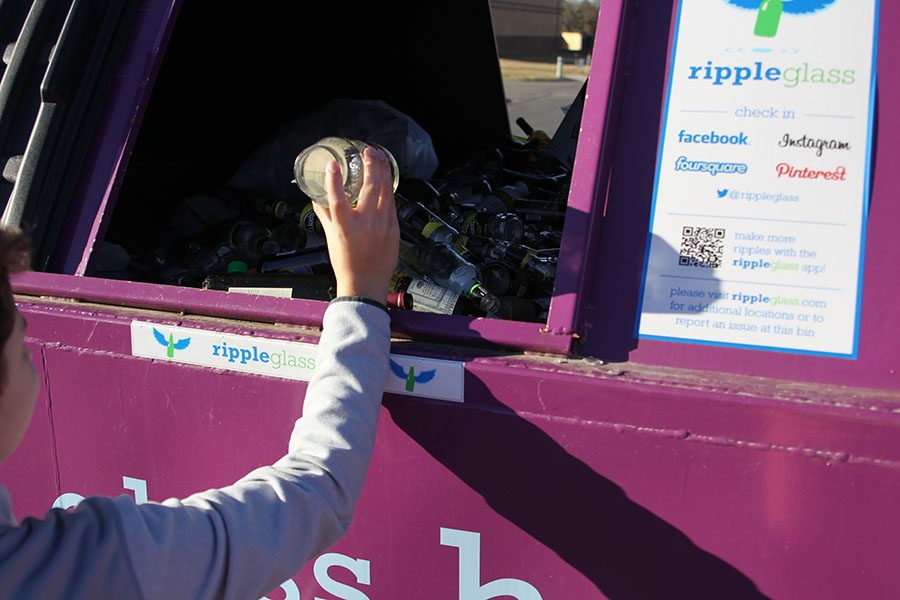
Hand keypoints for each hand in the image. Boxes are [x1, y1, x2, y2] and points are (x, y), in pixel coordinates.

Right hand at [312, 147, 398, 303]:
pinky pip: (392, 203)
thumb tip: (317, 198)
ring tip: (380, 158)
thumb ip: (325, 215)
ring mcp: (382, 225)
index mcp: (345, 226)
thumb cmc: (346, 263)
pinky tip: (387, 180)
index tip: (333, 164)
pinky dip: (389, 189)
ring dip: (384, 171)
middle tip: (368, 151)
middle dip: (371, 164)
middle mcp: (365, 223)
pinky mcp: (394, 229)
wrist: (365, 285)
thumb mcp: (330, 238)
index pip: (336, 197)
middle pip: (370, 186)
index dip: (333, 179)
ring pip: (386, 191)